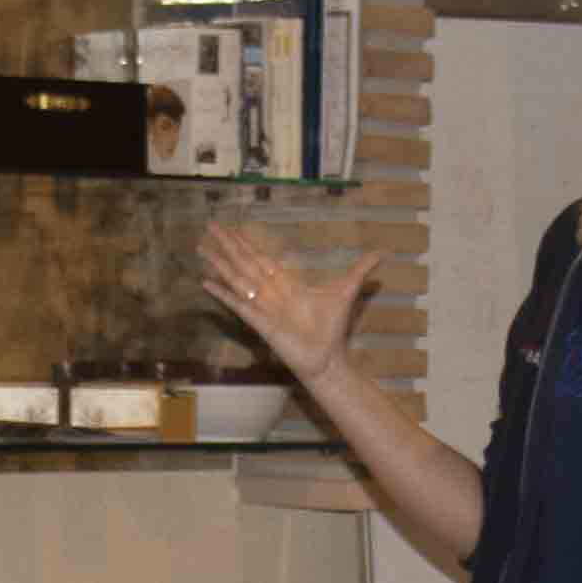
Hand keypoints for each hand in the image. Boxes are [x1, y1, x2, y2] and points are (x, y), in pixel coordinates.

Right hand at [201, 220, 366, 388]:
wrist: (327, 356)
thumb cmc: (331, 327)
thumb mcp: (346, 290)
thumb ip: (360, 270)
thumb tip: (381, 254)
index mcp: (285, 282)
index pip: (260, 257)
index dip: (246, 242)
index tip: (231, 228)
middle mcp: (269, 291)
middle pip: (243, 261)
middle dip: (227, 244)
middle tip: (209, 225)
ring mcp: (261, 305)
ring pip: (236, 278)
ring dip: (219, 263)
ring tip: (200, 248)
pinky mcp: (259, 321)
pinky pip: (237, 304)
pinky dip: (222, 294)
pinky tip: (205, 282)